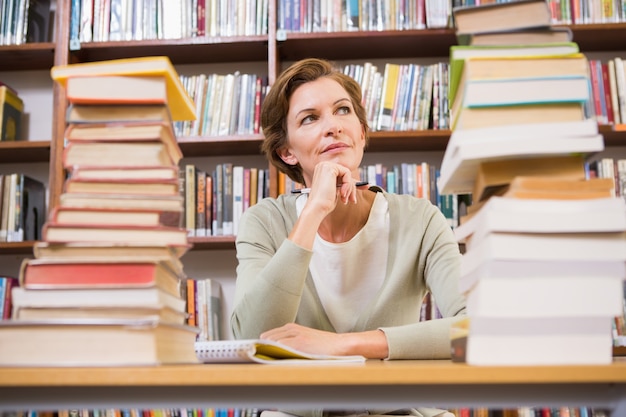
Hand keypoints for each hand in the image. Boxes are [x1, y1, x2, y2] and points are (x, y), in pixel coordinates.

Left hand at [260, 323, 388, 357]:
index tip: (256, 353)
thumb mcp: (305, 338)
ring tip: (262, 361)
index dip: (261, 345)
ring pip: (272, 342)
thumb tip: (274, 351)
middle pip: (267, 338)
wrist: (340, 345)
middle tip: (258, 358)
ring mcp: (295, 336)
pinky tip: (273, 360)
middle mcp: (291, 329)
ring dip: (267, 351)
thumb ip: (290, 341)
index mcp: (292, 328)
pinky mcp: (299, 343)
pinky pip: (280, 347)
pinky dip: (274, 353)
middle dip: (262, 348)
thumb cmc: (324, 345)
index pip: (268, 335)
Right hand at [307, 162, 358, 212]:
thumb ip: (344, 184)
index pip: (342, 174)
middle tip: (352, 200)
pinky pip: (347, 173)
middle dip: (351, 188)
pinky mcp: (329, 167)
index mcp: (323, 171)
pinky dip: (348, 185)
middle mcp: (323, 166)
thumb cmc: (324, 203)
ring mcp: (325, 165)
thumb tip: (360, 183)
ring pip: (347, 174)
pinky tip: (342, 193)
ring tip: (345, 199)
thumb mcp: (337, 191)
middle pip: (346, 174)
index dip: (353, 182)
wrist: (317, 208)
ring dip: (350, 188)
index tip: (367, 186)